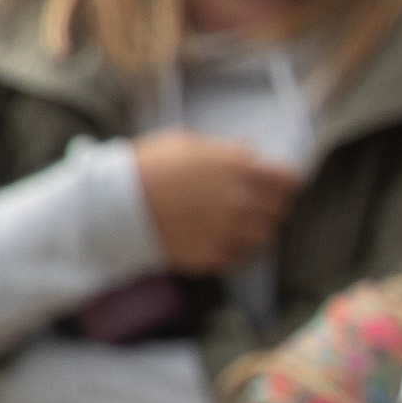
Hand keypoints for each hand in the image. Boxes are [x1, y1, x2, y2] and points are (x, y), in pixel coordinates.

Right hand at [131, 131, 303, 273]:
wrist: (112, 205)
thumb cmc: (149, 167)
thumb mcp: (188, 145)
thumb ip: (225, 151)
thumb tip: (252, 150)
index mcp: (237, 169)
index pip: (289, 180)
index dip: (286, 182)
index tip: (280, 183)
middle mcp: (239, 201)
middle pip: (281, 209)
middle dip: (274, 205)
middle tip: (261, 204)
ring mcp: (227, 231)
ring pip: (267, 236)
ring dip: (260, 229)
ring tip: (243, 223)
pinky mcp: (212, 256)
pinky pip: (244, 257)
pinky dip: (241, 249)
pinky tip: (226, 239)